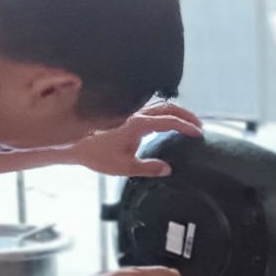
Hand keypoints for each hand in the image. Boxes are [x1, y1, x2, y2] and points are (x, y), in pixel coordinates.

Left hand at [72, 102, 203, 176]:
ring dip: (176, 112)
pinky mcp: (128, 116)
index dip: (186, 126)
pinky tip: (166, 124)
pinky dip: (165, 113)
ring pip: (160, 106)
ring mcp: (132, 113)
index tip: (199, 134)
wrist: (76, 145)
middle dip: (186, 115)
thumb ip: (148, 168)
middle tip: (199, 127)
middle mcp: (137, 114)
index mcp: (139, 124)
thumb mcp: (125, 167)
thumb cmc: (99, 155)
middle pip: (168, 107)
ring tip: (187, 123)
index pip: (170, 121)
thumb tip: (168, 169)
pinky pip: (151, 110)